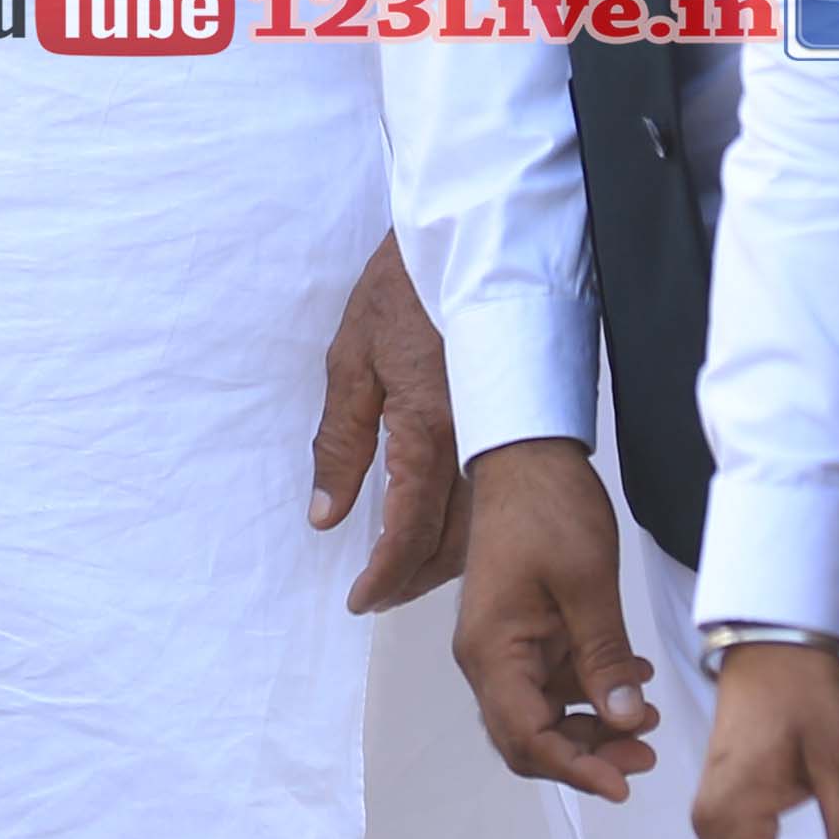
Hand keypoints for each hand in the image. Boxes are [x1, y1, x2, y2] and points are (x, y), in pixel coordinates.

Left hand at [307, 235, 463, 612]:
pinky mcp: (511, 421)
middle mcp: (471, 440)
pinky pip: (497, 494)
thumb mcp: (349, 361)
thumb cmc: (402, 292)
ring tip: (407, 572)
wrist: (465, 239)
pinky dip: (473, 525)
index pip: (408, 527)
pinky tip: (450, 529)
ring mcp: (499, 433)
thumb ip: (340, 443)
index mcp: (425, 426)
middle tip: (378, 597)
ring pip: (483, 526)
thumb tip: (326, 515)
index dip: (386, 574)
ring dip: (447, 559)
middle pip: (452, 541)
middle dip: (415, 579)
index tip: (363, 600)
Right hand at [450, 440, 657, 793]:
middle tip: (642, 756)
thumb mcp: (587, 584)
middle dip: (585, 755)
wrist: (528, 454)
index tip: (621, 784)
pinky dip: (591, 692)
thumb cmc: (547, 507)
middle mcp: (487, 656)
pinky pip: (553, 682)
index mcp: (491, 649)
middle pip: (528, 736)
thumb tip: (622, 719)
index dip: (573, 769)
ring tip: (647, 720)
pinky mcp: (523, 632)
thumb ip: (603, 657)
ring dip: (593, 726)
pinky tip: (632, 682)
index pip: (524, 737)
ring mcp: (505, 645)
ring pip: (544, 714)